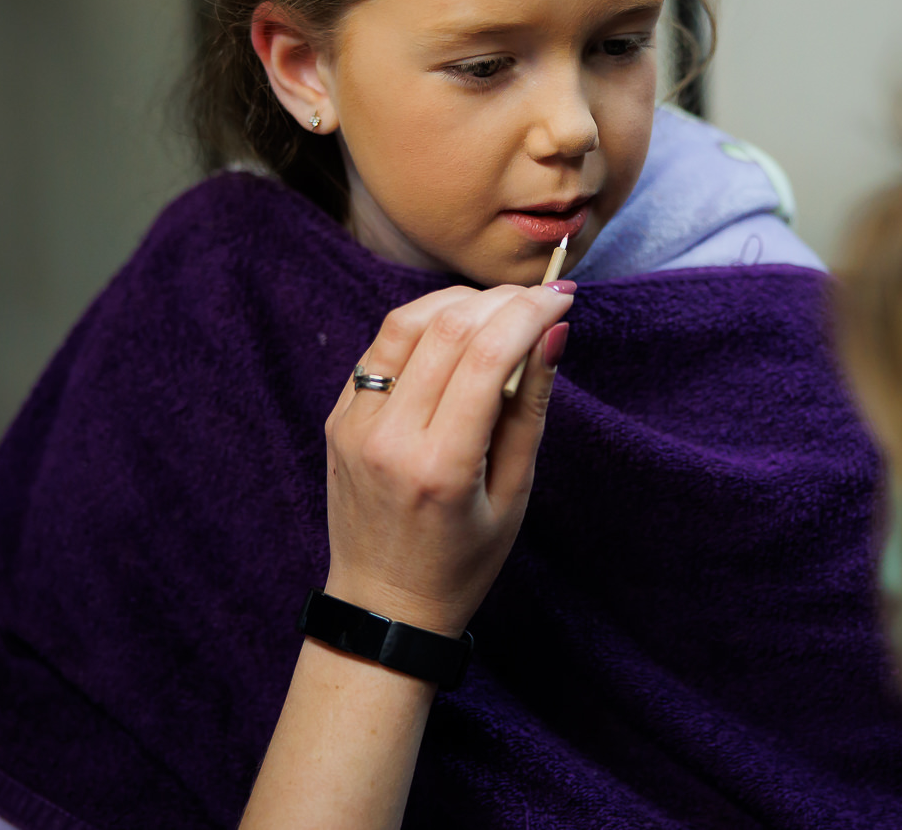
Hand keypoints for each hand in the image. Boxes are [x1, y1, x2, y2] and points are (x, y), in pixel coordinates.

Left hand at [321, 282, 574, 637]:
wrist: (383, 605)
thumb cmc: (462, 561)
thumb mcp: (514, 493)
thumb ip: (531, 407)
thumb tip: (554, 331)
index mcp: (440, 467)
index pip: (488, 355)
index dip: (532, 312)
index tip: (564, 297)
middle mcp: (389, 437)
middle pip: (447, 327)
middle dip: (503, 300)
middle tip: (540, 299)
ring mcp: (354, 424)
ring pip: (406, 322)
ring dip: (459, 302)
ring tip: (499, 310)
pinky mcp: (337, 417)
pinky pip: (380, 347)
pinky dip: (423, 326)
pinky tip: (455, 335)